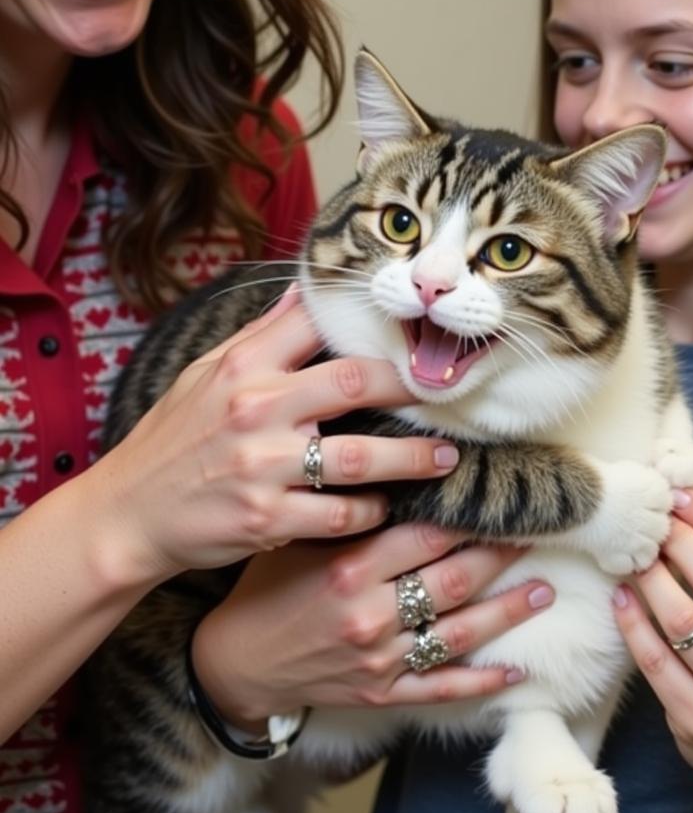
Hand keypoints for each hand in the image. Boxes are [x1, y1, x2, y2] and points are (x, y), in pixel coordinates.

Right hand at [92, 288, 457, 582]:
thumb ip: (260, 335)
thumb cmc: (173, 438)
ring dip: (413, 459)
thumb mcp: (204, 374)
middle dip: (409, 386)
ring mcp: (262, 466)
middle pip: (354, 383)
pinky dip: (372, 512)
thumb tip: (304, 293)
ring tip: (446, 459)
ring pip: (361, 457)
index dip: (371, 322)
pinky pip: (341, 514)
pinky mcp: (267, 518)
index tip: (412, 329)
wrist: (127, 515)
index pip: (317, 324)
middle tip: (444, 393)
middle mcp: (255, 409)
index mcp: (244, 366)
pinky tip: (387, 507)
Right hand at [191, 524, 554, 725]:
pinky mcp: (381, 693)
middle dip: (500, 553)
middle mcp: (369, 612)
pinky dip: (481, 682)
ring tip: (544, 589)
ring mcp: (379, 658)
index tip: (501, 493)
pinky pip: (440, 687)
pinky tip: (516, 670)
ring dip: (506, 611)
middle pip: (453, 577)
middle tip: (536, 530)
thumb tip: (397, 462)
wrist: (236, 664)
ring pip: (459, 632)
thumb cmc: (269, 589)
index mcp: (349, 565)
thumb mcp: (300, 538)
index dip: (470, 513)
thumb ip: (348, 508)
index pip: (426, 533)